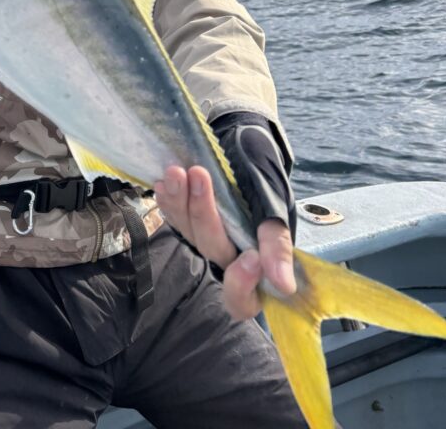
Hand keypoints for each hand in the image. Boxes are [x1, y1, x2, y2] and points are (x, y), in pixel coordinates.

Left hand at [155, 165, 295, 320]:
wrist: (246, 145)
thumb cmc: (265, 174)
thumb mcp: (277, 201)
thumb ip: (277, 241)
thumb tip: (283, 285)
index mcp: (259, 262)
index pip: (244, 299)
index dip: (241, 287)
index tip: (250, 259)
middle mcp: (229, 255)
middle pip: (212, 249)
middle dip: (203, 213)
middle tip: (198, 174)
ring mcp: (206, 236)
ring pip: (189, 232)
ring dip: (179, 202)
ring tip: (176, 172)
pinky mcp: (188, 219)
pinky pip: (175, 219)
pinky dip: (168, 202)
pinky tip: (162, 185)